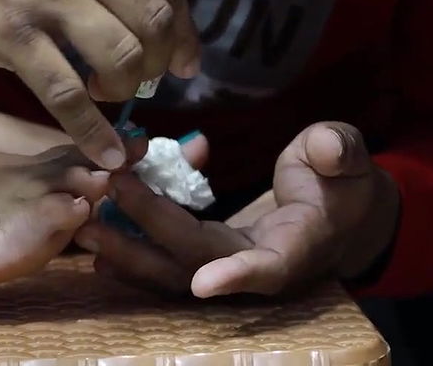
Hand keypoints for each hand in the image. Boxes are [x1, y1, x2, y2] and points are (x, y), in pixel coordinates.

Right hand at [0, 0, 199, 169]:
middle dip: (160, 63)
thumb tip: (149, 4)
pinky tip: (105, 149)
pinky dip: (94, 129)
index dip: (185, 28)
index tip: (187, 62)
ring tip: (113, 95)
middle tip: (148, 82)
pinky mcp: (10, 32)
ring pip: (121, 56)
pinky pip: (67, 92)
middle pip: (153, 21)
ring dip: (127, 89)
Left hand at [76, 122, 399, 296]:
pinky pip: (165, 260)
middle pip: (198, 261)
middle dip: (151, 232)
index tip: (203, 283)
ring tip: (85, 224)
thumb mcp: (347, 158)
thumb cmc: (341, 181)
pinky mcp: (208, 260)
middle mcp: (258, 268)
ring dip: (127, 251)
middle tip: (109, 192)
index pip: (269, 267)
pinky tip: (94, 235)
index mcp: (299, 246)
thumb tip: (326, 149)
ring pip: (173, 271)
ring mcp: (230, 269)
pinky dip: (130, 248)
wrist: (337, 213)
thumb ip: (338, 152)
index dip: (238, 276)